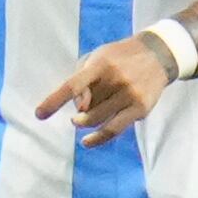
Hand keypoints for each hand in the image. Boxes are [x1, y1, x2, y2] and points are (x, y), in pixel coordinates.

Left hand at [36, 35, 175, 148]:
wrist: (158, 54)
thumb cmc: (119, 58)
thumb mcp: (96, 58)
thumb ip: (81, 80)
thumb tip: (78, 109)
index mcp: (101, 64)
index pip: (73, 85)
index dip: (54, 101)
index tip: (40, 115)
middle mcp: (117, 80)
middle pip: (85, 108)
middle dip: (77, 111)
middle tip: (79, 110)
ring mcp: (130, 95)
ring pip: (96, 120)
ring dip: (84, 123)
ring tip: (82, 119)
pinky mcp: (140, 108)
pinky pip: (114, 130)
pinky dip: (98, 139)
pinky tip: (87, 142)